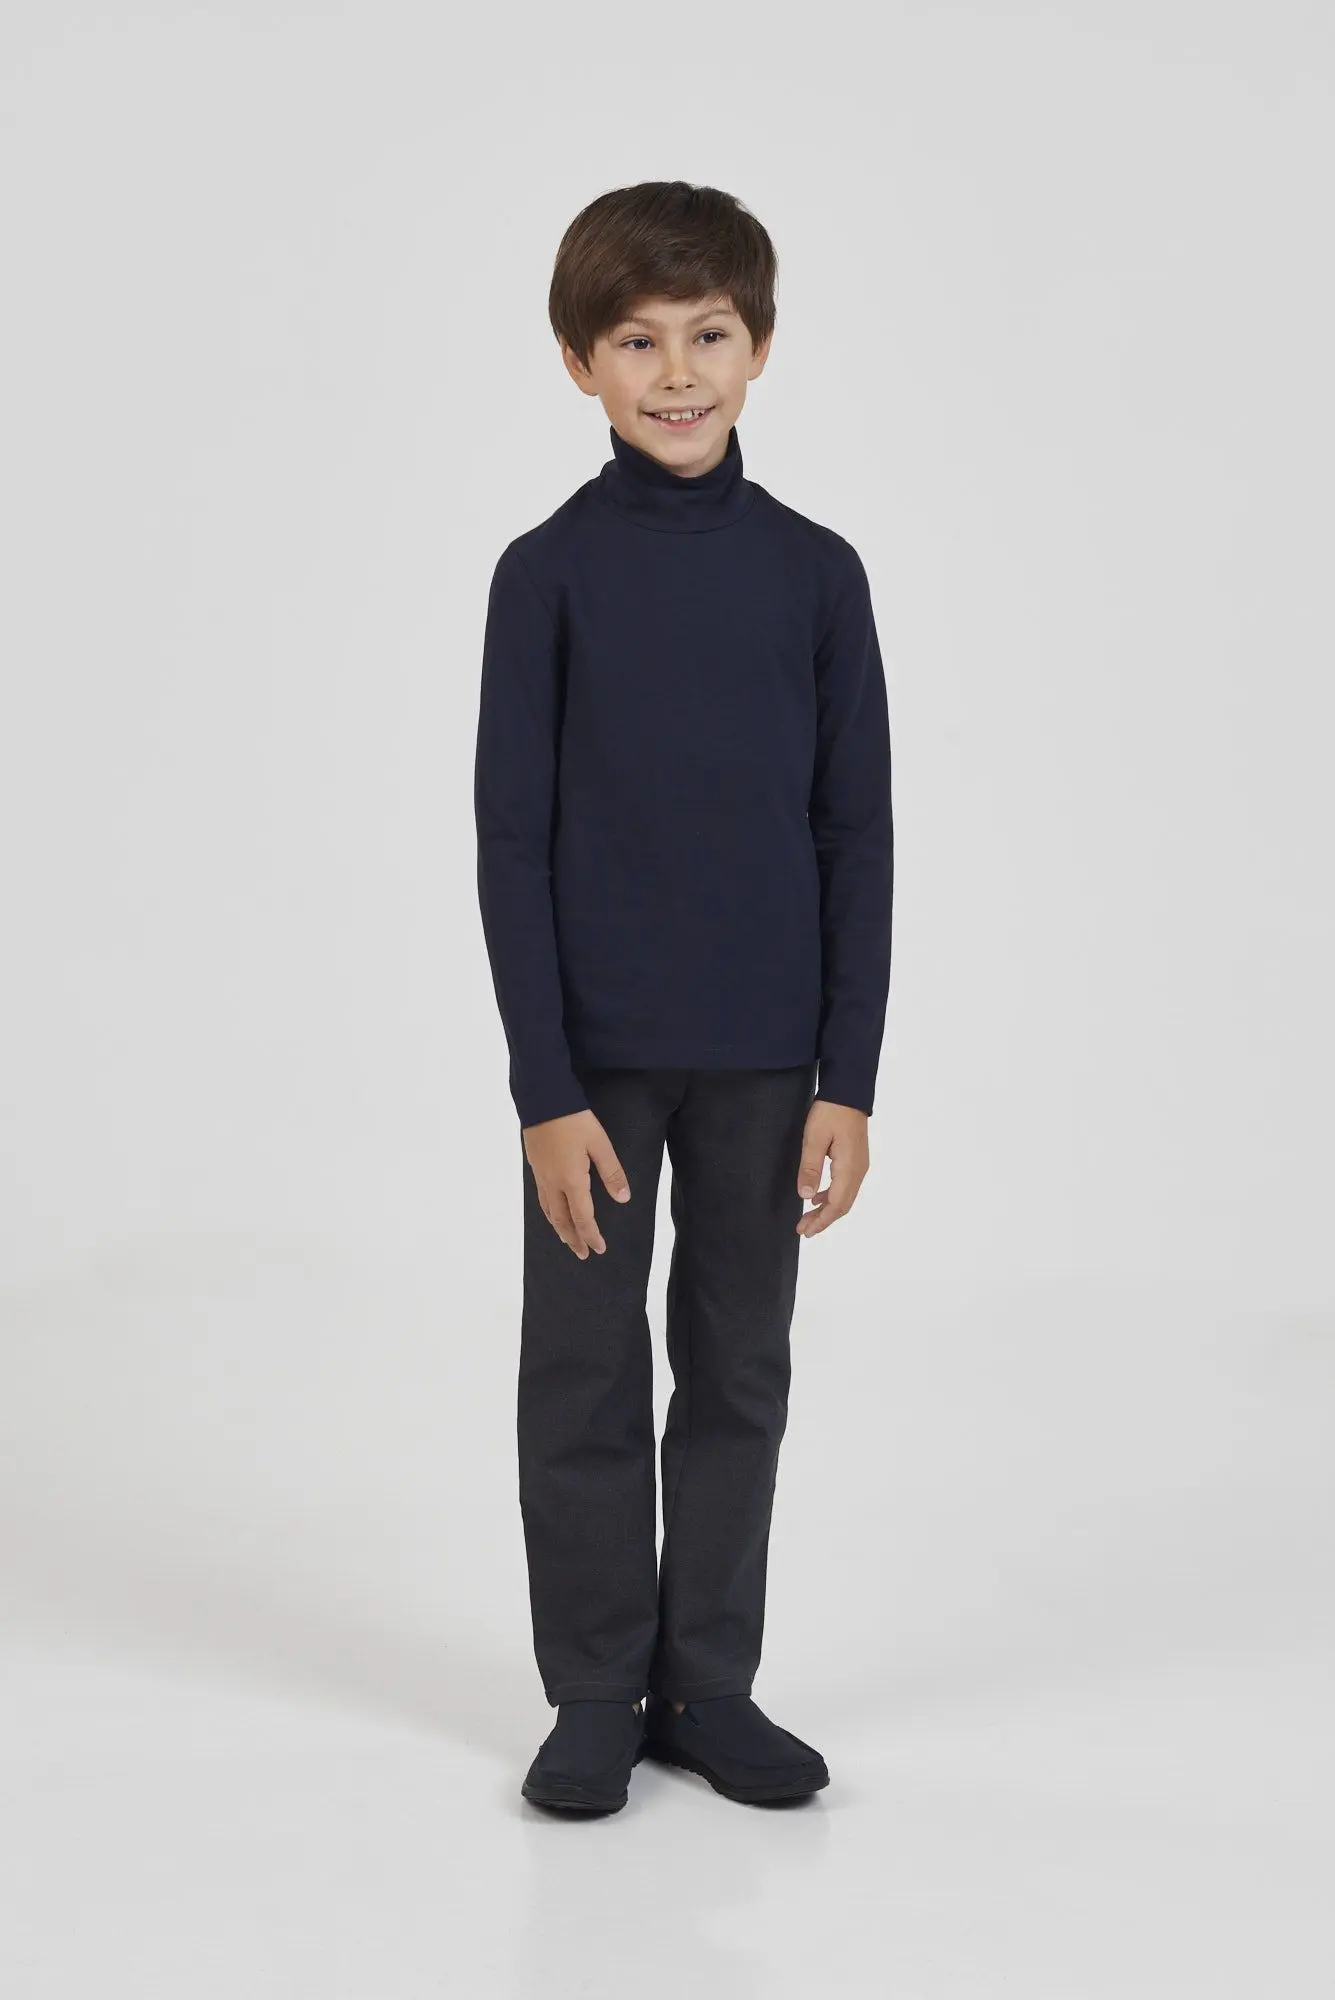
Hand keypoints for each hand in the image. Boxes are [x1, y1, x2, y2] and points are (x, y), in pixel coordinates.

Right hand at [522, 1108, 631, 1258]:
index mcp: (571, 1180)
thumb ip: (611, 1172)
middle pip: (562, 1221)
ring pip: (549, 1211)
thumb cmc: (574, 1119)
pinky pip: (542, 1199)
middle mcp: (553, 1183)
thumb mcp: (600, 1144)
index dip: (591, 1236)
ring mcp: (541, 1175)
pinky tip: (553, 1211)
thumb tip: (623, 1199)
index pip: (582, 1218)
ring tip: (567, 1239)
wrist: (542, 1099)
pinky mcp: (535, 1166)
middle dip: (573, 1239)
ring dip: (559, 1229)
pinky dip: (550, 1213)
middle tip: (583, 1254)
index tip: (599, 1249)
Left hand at [795, 1097, 868, 1237]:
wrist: (849, 1091)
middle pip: (843, 1205)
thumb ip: (810, 1168)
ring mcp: (860, 1165)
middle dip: (823, 1220)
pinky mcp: (856, 1159)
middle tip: (804, 1230)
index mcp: (849, 1168)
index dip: (821, 1221)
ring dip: (827, 1209)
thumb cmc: (830, 1112)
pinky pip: (846, 1186)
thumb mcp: (814, 1139)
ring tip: (808, 1217)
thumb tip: (807, 1197)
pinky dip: (832, 1196)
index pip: (837, 1204)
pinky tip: (818, 1196)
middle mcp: (858, 1170)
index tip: (806, 1231)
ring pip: (845, 1196)